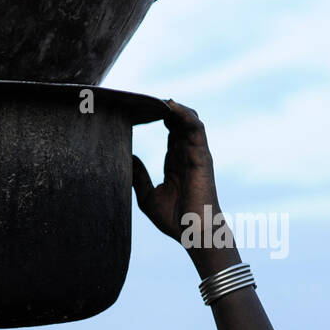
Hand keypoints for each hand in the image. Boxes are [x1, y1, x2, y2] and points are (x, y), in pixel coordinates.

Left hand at [131, 100, 222, 244]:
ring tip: (158, 97)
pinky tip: (170, 106)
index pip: (170, 132)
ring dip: (175, 108)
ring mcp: (196, 154)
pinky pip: (196, 129)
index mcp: (175, 162)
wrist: (192, 232)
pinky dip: (184, 115)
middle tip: (146, 97)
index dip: (158, 117)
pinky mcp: (202, 156)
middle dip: (165, 108)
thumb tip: (127, 159)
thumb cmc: (173, 219)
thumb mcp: (148, 196)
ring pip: (189, 121)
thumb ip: (139, 177)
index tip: (141, 107)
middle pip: (178, 122)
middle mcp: (187, 155)